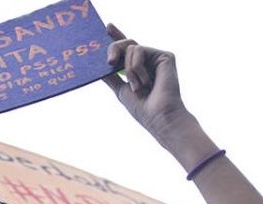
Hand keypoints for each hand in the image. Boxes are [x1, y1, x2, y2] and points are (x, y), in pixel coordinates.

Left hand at [103, 25, 191, 148]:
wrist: (158, 117)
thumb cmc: (143, 109)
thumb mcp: (121, 90)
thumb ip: (111, 76)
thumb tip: (97, 65)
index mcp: (139, 69)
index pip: (126, 50)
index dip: (117, 37)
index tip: (107, 27)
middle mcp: (149, 61)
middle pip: (126, 43)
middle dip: (114, 49)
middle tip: (110, 63)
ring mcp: (157, 58)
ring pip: (130, 47)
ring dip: (128, 69)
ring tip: (138, 87)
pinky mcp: (165, 56)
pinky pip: (139, 50)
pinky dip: (136, 67)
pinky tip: (147, 82)